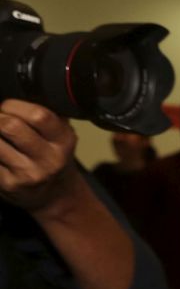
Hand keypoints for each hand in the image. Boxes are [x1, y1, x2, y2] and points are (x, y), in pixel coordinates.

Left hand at [0, 99, 83, 214]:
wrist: (55, 195)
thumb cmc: (52, 157)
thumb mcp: (60, 135)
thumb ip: (47, 116)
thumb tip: (20, 93)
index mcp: (64, 140)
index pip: (38, 115)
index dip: (14, 105)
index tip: (7, 106)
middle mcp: (49, 159)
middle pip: (10, 126)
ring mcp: (28, 174)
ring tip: (0, 135)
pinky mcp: (9, 184)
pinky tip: (0, 149)